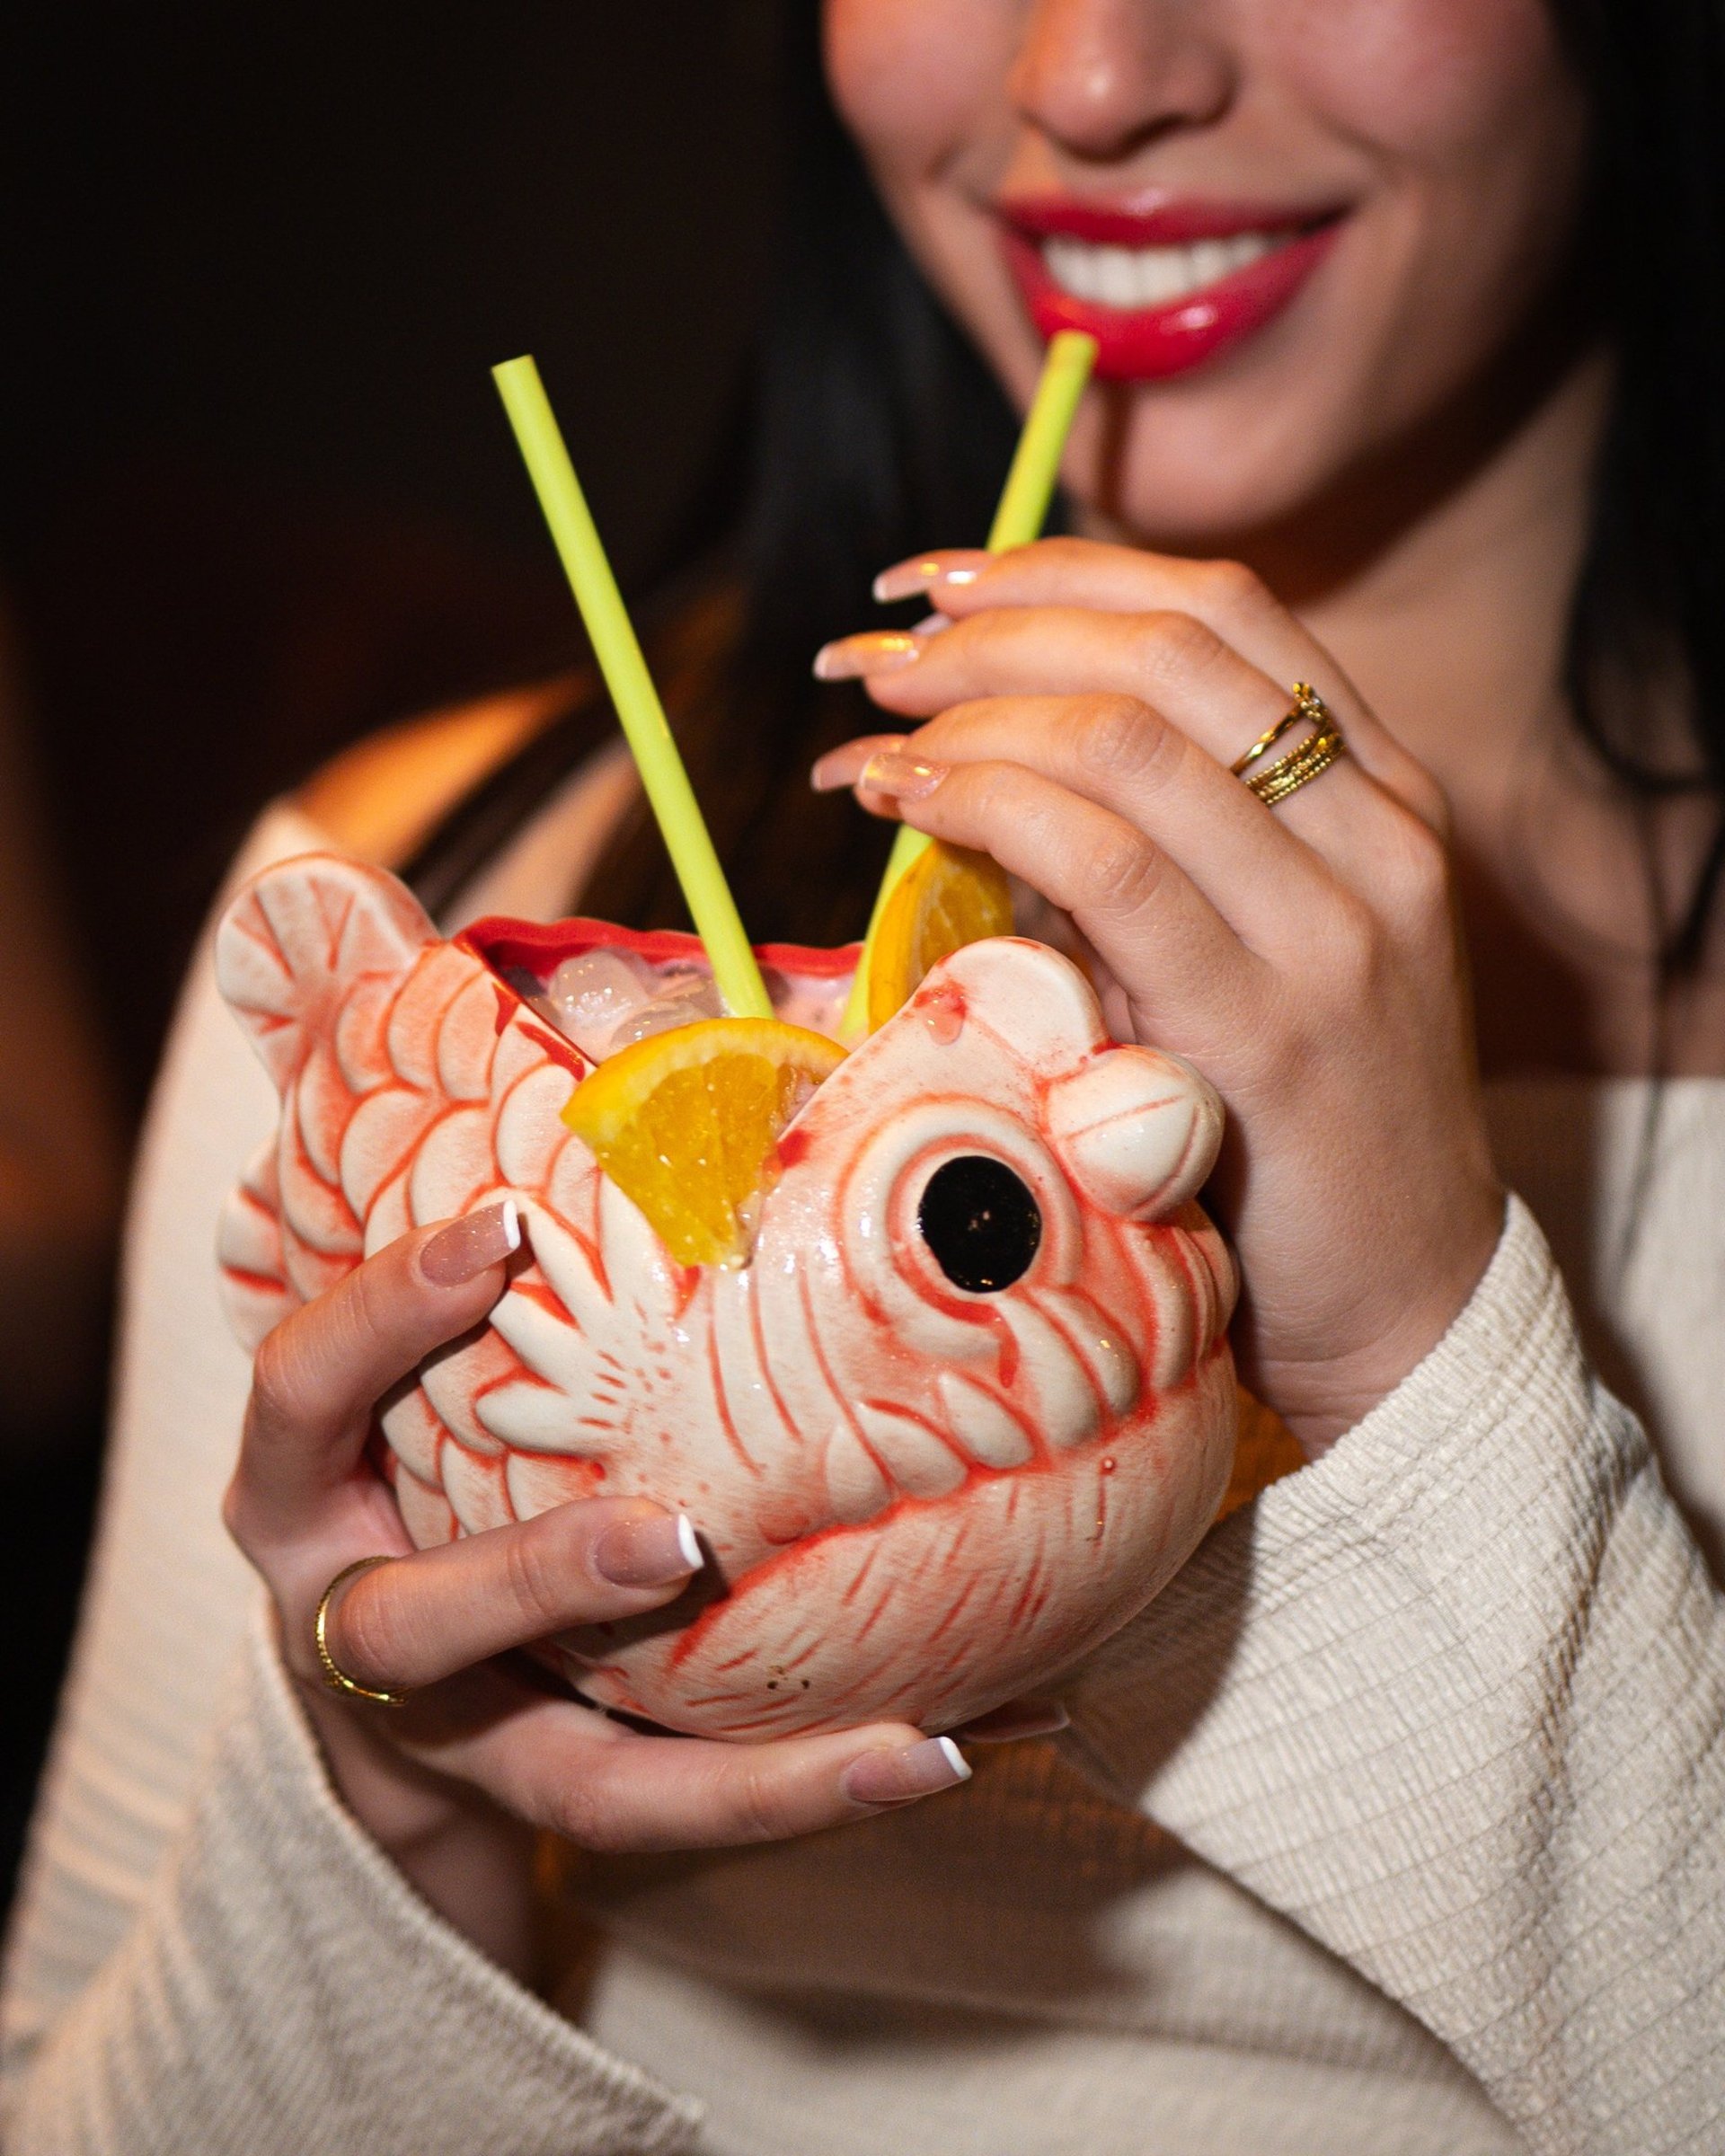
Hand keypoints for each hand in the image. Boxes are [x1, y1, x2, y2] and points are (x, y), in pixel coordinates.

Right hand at [224, 1204, 967, 1979]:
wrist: (401, 1721)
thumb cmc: (428, 1479)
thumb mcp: (413, 1386)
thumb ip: (493, 1289)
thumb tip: (701, 1092)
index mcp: (306, 1491)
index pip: (301, 1392)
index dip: (384, 1314)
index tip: (504, 1230)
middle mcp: (354, 1627)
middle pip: (408, 1623)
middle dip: (542, 1577)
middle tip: (678, 1539)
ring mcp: (455, 1741)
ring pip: (577, 1779)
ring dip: (745, 1768)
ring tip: (909, 1738)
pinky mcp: (550, 1810)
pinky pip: (685, 1814)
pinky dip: (819, 1786)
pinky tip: (957, 1743)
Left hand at [812, 538, 1503, 1453]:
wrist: (1404, 1300)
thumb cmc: (1296, 1127)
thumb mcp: (1252, 952)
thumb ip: (1154, 853)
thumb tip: (978, 765)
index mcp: (1381, 793)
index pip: (1223, 609)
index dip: (1064, 570)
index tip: (942, 584)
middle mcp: (1377, 834)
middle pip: (1165, 645)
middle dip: (991, 628)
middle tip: (873, 656)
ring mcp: (1336, 925)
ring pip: (1125, 736)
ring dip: (965, 714)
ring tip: (866, 742)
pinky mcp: (1270, 1026)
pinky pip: (1104, 865)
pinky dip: (983, 807)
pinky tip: (905, 806)